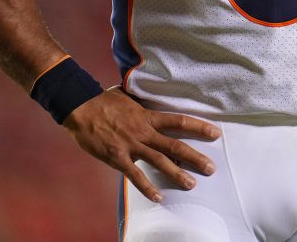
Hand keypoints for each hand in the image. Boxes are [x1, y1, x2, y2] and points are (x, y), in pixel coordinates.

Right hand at [63, 87, 220, 202]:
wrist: (81, 107)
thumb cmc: (104, 101)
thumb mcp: (130, 98)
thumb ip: (144, 104)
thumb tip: (154, 98)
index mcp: (148, 116)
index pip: (179, 121)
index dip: (199, 127)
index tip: (215, 133)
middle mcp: (144, 132)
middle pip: (175, 145)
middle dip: (195, 157)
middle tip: (211, 168)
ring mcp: (131, 145)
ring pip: (160, 161)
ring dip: (177, 174)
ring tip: (192, 184)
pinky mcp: (117, 157)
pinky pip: (135, 175)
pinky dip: (147, 187)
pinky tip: (158, 197)